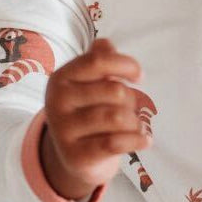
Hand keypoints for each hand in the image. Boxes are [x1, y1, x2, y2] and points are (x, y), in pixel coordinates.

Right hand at [40, 38, 148, 200]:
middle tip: (130, 110)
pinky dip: (137, 140)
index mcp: (61, 78)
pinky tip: (144, 140)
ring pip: (118, 118)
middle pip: (115, 91)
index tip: (139, 77)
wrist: (74, 156)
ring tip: (134, 126)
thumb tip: (105, 45)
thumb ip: (100, 60)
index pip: (99, 61)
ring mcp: (64, 130)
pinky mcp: (76, 155)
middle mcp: (57, 102)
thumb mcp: (90, 83)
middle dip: (132, 100)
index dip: (126, 65)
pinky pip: (116, 143)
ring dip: (135, 122)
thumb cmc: (89, 111)